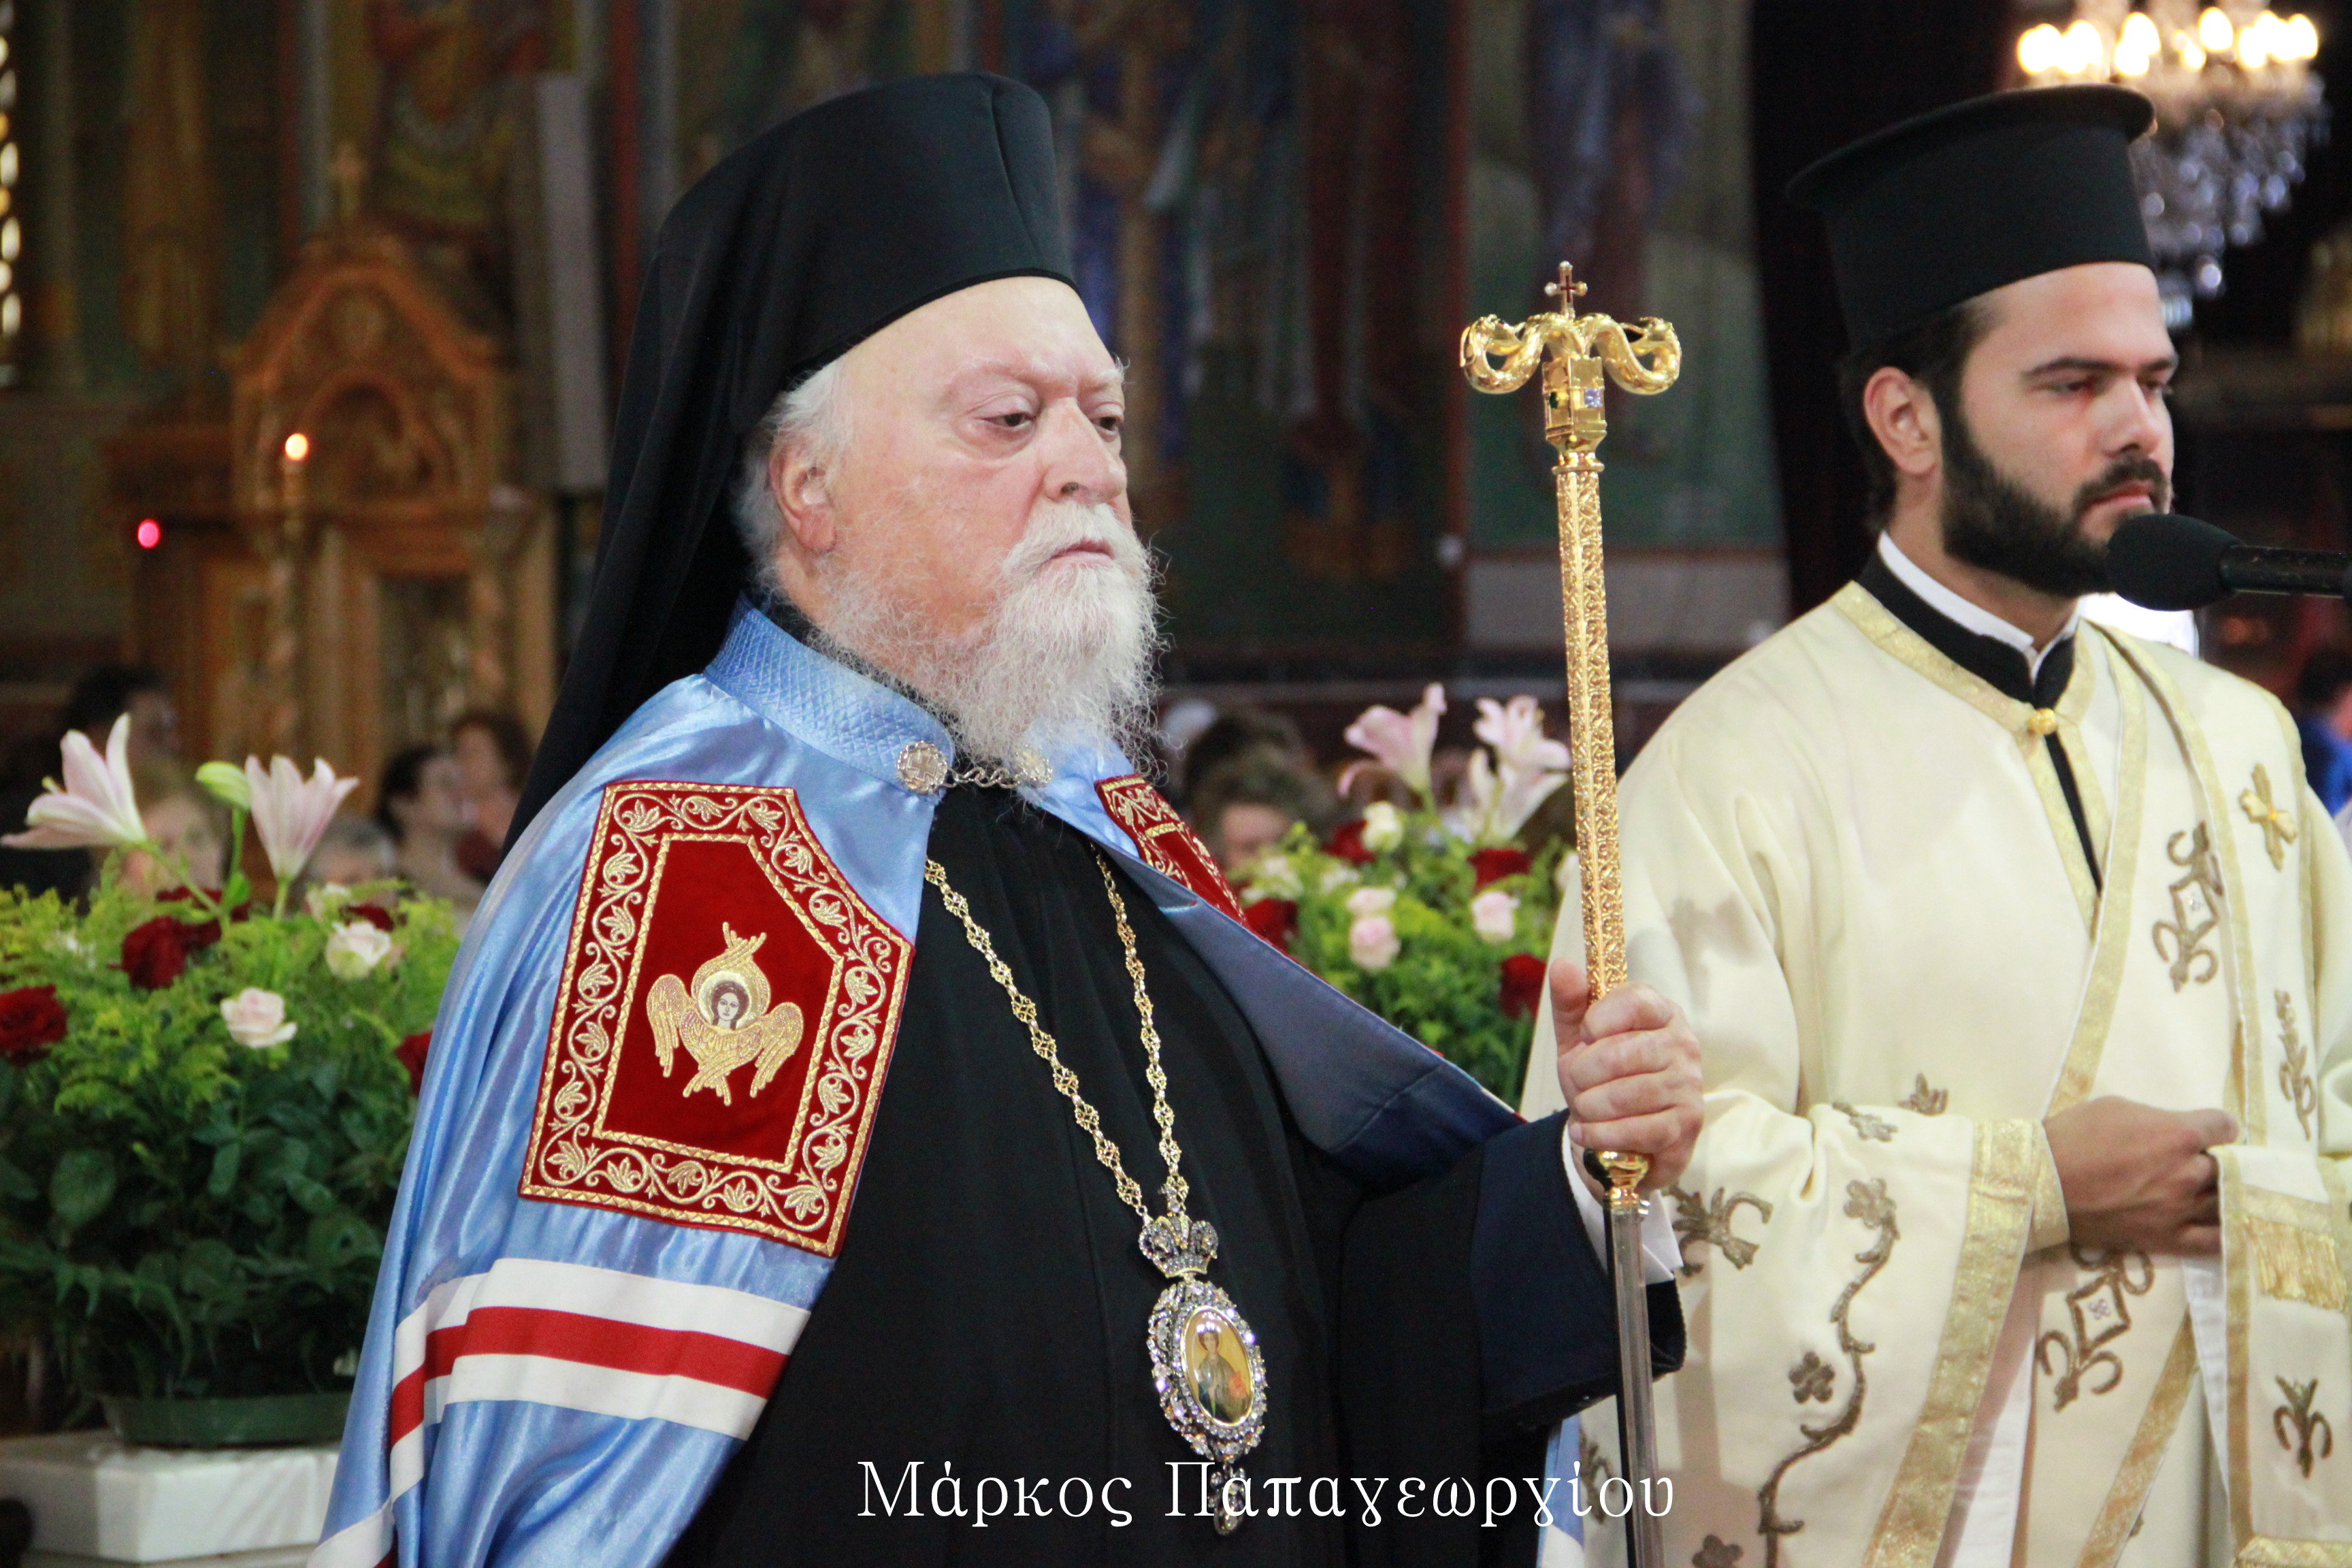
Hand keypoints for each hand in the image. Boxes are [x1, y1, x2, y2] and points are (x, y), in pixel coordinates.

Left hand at [1551, 957, 1703, 1192]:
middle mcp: (1683, 1044)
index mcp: (1660, 1012)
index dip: (1600, 1018)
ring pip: (1629, 1094)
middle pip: (1625, 1052)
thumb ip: (1570, 1003)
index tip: (1585, 1035)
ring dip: (1591, 1106)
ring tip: (1583, 1108)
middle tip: (1578, 1082)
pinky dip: (1600, 1133)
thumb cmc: (1600, 1078)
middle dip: (1585, 1073)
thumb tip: (1562, 965)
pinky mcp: (1687, 1125)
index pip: (1636, 1000)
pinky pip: (1638, 1130)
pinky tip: (1585, 1132)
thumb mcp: (1578, 1039)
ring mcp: (1689, 1085)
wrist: (1618, 1136)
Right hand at [2044, 1096, 2235, 1255]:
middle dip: (2214, 1161)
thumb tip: (2173, 1131)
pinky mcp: (2168, 1239)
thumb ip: (2158, 1119)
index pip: (2226, 1127)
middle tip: (2194, 1161)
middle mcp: (2189, 1173)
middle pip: (2229, 1166)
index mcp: (2180, 1135)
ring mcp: (2181, 1210)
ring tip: (2204, 1190)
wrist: (2041, 1183)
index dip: (2216, 1128)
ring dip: (2219, 1193)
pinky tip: (2223, 1224)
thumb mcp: (2117, 1107)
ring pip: (2227, 1202)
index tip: (2206, 1131)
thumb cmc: (2074, 1136)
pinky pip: (2215, 1242)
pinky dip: (2226, 1233)